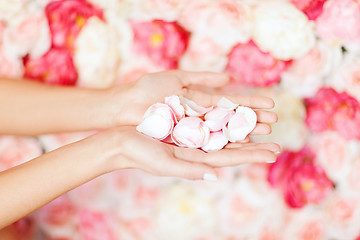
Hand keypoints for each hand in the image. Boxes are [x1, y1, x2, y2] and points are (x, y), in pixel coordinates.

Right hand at [105, 127, 279, 179]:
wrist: (123, 142)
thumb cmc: (141, 155)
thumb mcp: (165, 164)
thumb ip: (190, 171)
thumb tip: (215, 176)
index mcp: (197, 161)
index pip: (231, 158)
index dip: (252, 156)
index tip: (273, 153)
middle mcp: (199, 150)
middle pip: (233, 147)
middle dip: (255, 146)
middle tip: (278, 143)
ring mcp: (193, 138)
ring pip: (224, 133)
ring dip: (243, 130)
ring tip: (263, 127)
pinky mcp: (186, 126)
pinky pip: (210, 121)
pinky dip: (225, 119)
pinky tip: (236, 117)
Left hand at [107, 70, 276, 135]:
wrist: (126, 106)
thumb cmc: (148, 90)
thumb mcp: (177, 79)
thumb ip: (202, 78)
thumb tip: (228, 78)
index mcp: (200, 102)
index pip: (231, 104)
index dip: (250, 104)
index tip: (270, 105)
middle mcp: (201, 118)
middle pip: (232, 120)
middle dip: (253, 121)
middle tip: (275, 123)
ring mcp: (194, 130)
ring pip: (224, 133)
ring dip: (246, 134)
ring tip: (267, 136)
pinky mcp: (185, 141)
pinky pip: (210, 143)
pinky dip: (227, 143)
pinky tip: (245, 144)